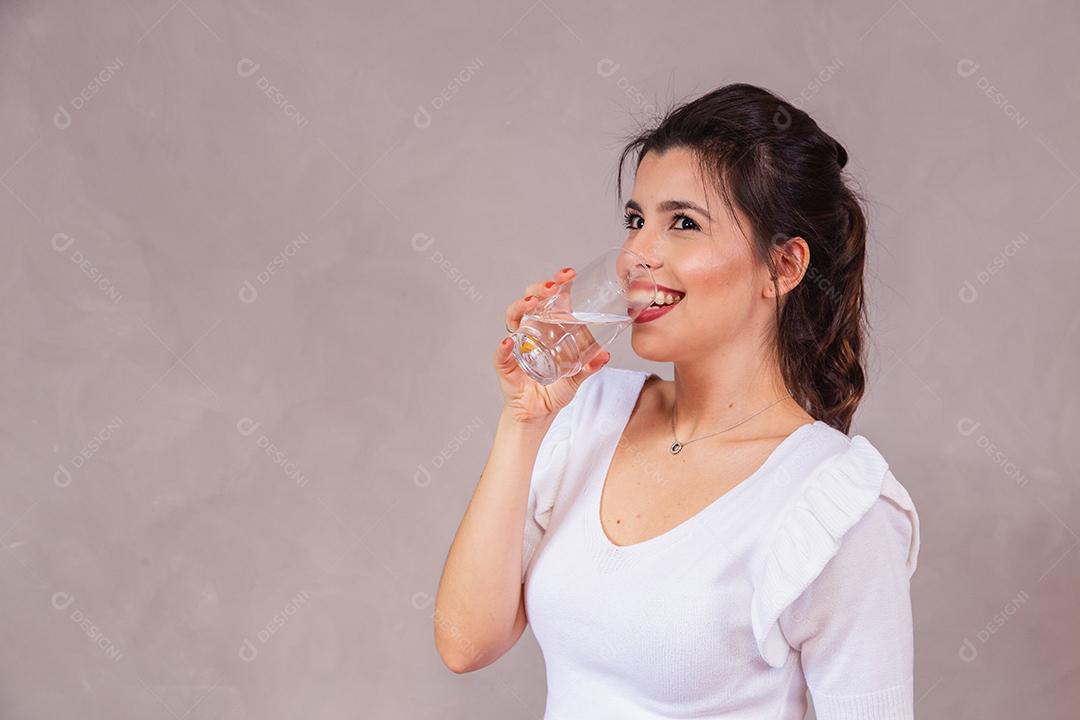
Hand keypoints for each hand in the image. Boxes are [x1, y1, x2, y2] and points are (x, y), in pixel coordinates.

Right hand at [493, 267, 610, 423]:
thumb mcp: (577, 376)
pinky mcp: (505, 366)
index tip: (569, 274)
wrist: (538, 414)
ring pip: (513, 318)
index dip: (557, 283)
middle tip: (553, 287)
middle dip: (539, 288)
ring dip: (521, 307)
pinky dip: (503, 348)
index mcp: (546, 328)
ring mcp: (516, 346)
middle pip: (529, 301)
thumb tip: (605, 354)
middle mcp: (529, 331)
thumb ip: (590, 366)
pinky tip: (509, 342)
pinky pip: (501, 355)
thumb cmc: (554, 389)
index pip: (548, 299)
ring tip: (532, 303)